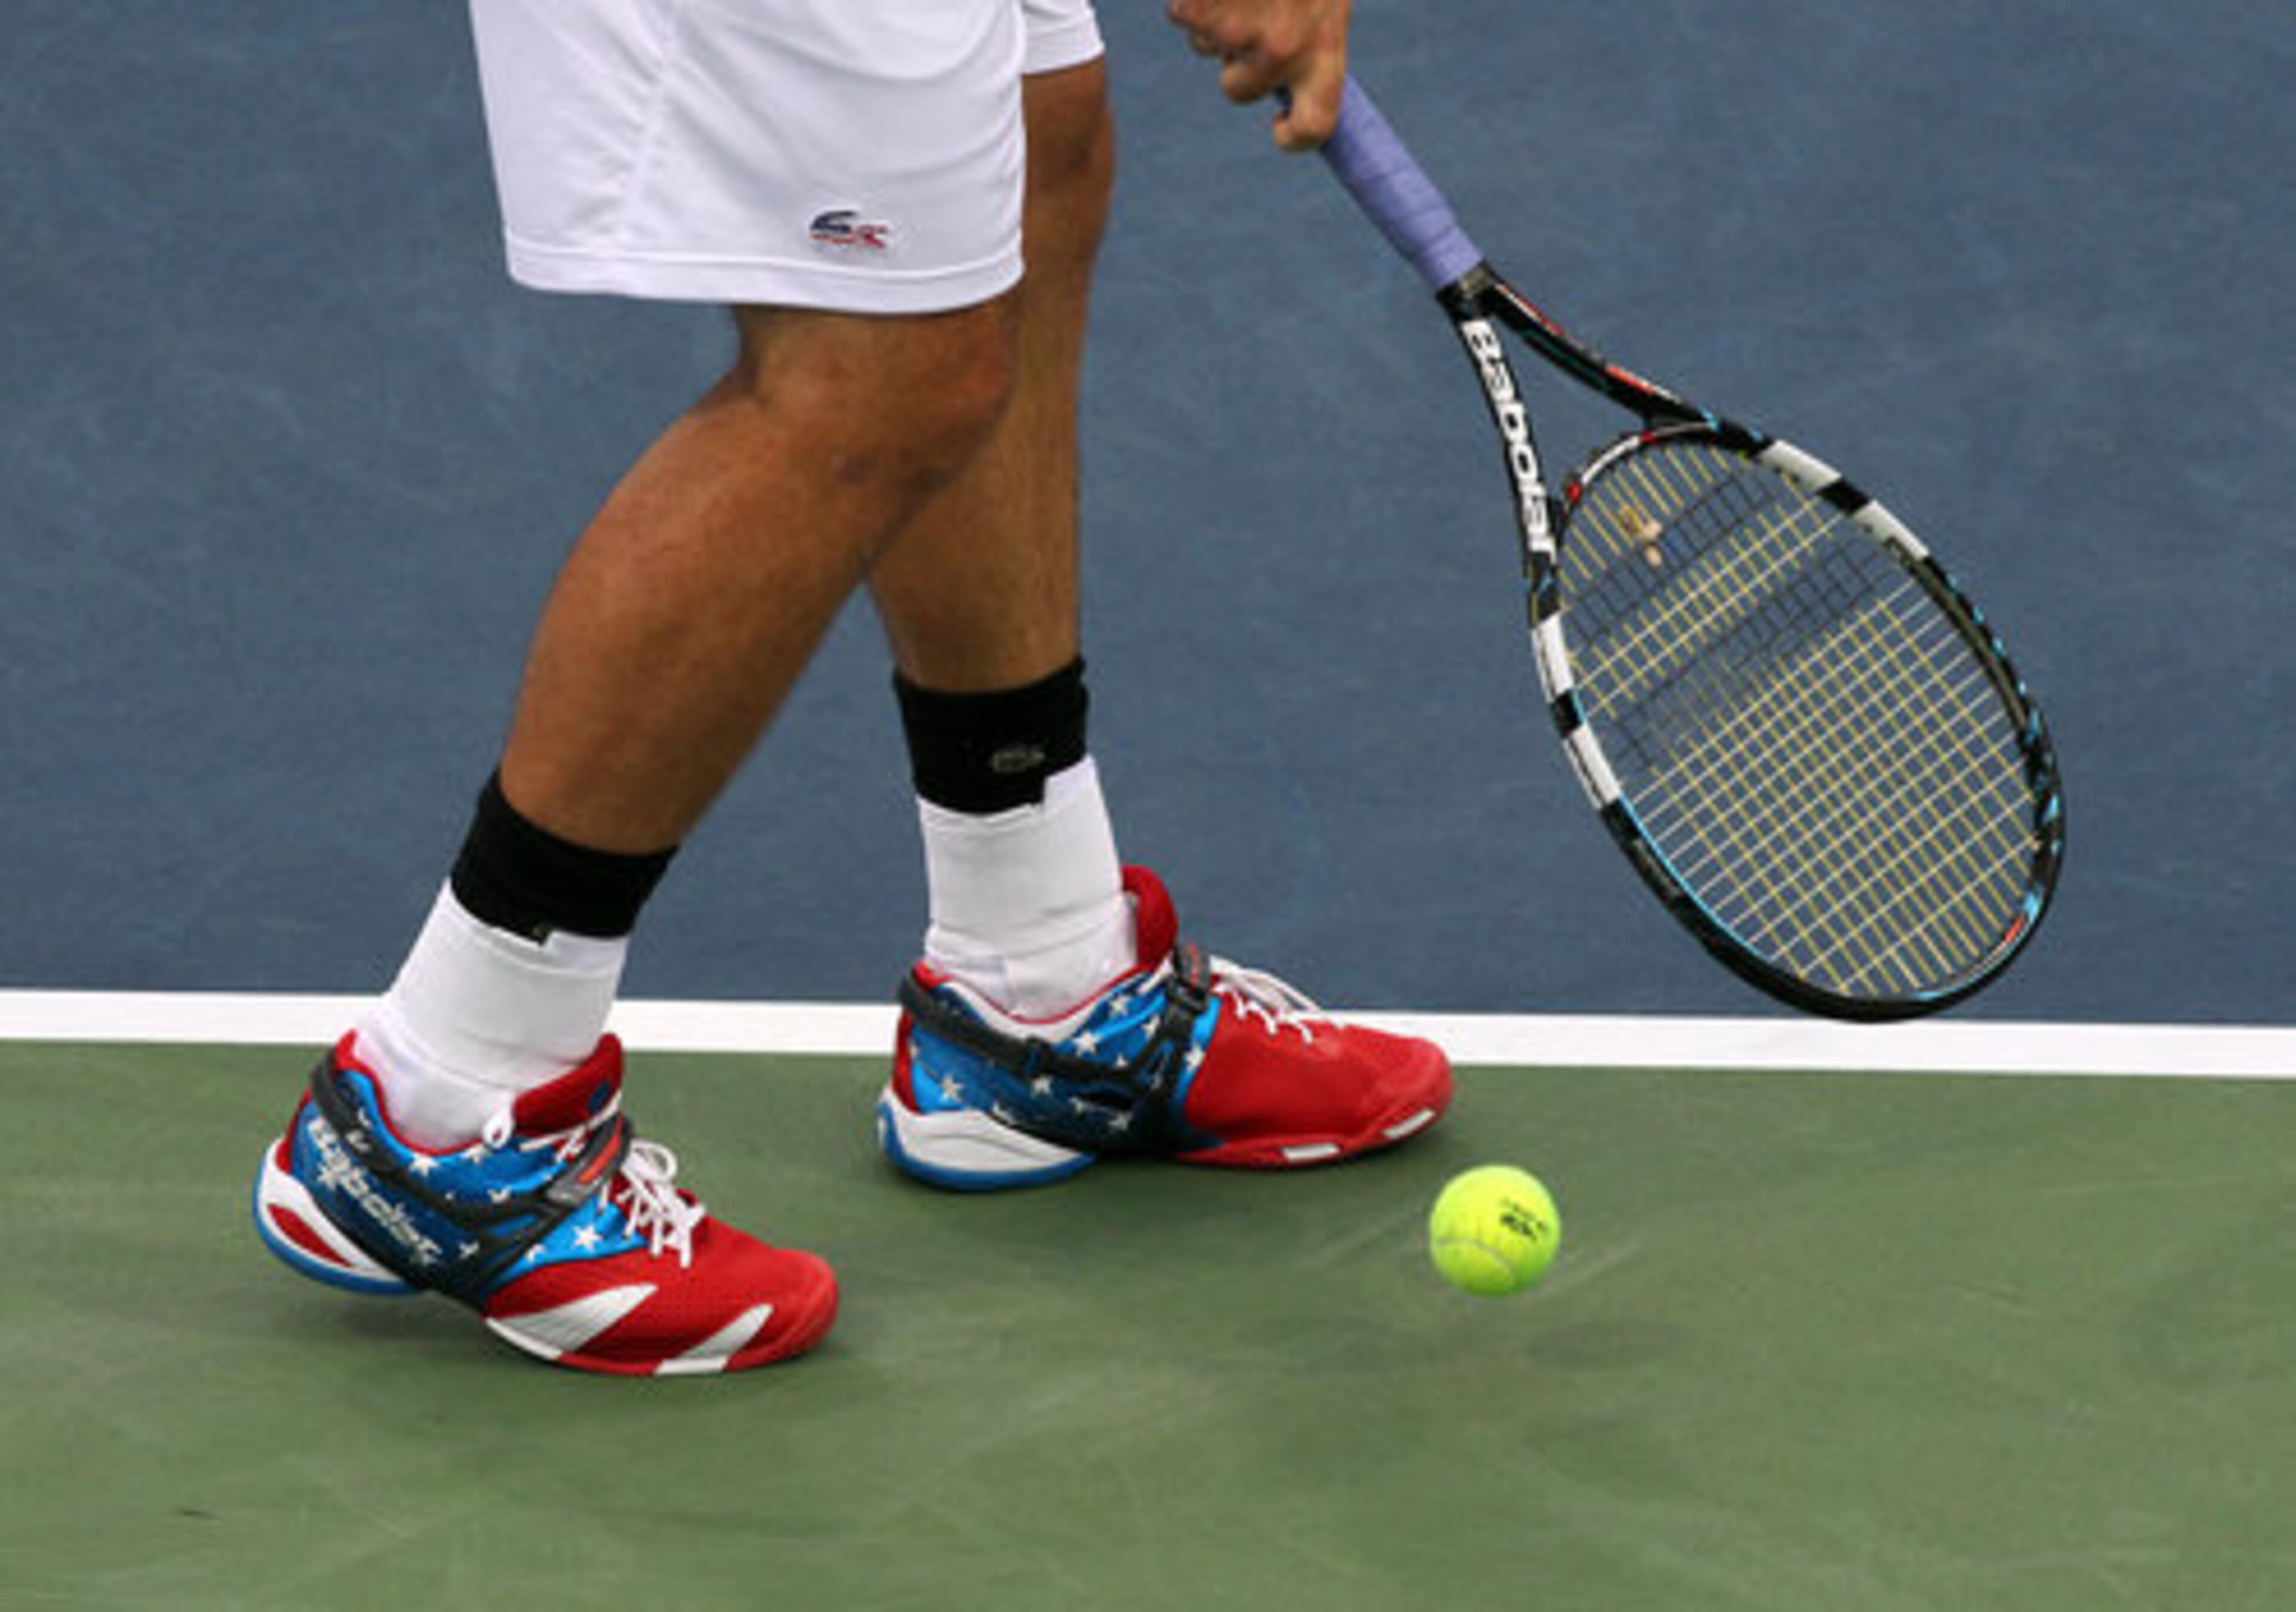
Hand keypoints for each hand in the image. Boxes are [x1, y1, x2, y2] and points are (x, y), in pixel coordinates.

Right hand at [1167, 0, 1350, 149]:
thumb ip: (1311, 35)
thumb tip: (1290, 81)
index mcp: (1325, 47)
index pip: (1314, 126)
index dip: (1294, 136)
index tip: (1279, 126)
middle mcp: (1281, 50)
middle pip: (1236, 89)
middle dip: (1232, 57)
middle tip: (1247, 9)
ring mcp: (1235, 33)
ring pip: (1205, 48)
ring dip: (1212, 17)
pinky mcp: (1196, 12)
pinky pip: (1181, 14)